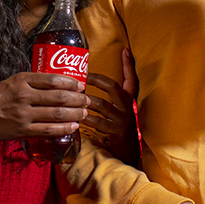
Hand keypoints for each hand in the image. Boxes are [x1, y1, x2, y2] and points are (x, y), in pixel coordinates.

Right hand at [0, 72, 87, 157]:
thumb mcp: (11, 81)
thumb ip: (31, 82)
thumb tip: (55, 81)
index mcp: (22, 80)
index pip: (52, 79)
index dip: (70, 82)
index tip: (81, 85)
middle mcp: (24, 96)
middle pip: (58, 97)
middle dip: (77, 99)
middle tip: (87, 100)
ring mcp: (24, 114)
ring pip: (56, 113)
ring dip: (74, 113)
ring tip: (84, 113)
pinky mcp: (22, 130)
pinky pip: (48, 130)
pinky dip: (63, 128)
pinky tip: (73, 126)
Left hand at [83, 48, 139, 165]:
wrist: (128, 153)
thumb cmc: (118, 129)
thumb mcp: (118, 111)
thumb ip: (109, 99)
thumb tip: (88, 87)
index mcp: (128, 100)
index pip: (131, 79)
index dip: (128, 65)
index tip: (124, 50)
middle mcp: (127, 107)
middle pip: (113, 87)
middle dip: (96, 79)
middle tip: (82, 76)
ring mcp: (122, 119)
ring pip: (101, 104)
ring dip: (86, 99)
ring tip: (73, 96)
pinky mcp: (115, 131)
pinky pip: (97, 122)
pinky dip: (85, 118)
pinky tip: (75, 116)